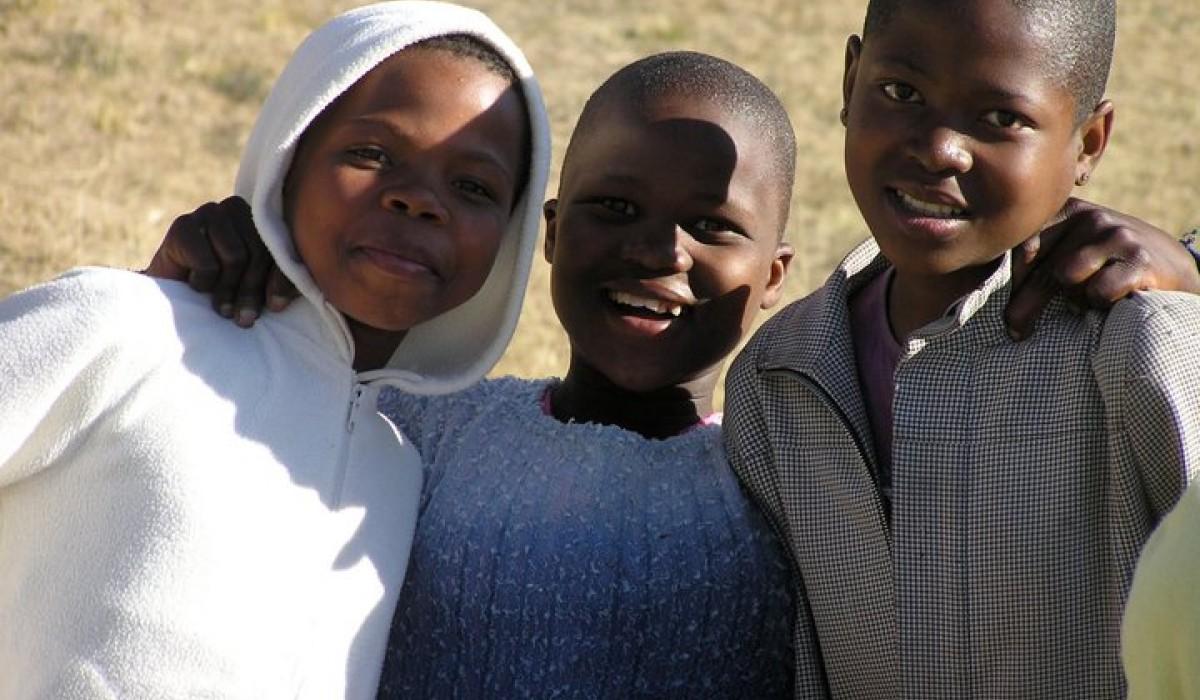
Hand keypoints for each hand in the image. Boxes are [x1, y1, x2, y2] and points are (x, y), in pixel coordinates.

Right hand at [143, 196, 295, 326]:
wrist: (174, 300)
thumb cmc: (226, 293)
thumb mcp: (260, 286)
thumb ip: (283, 277)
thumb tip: (298, 288)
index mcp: (263, 218)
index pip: (282, 247)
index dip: (282, 280)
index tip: (276, 307)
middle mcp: (237, 208)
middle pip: (259, 253)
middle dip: (252, 291)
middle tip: (244, 318)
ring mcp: (209, 212)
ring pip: (235, 257)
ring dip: (227, 290)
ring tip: (221, 306)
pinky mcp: (182, 225)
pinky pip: (207, 262)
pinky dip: (203, 283)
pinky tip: (196, 285)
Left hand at [1005, 197, 1199, 339]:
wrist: (1168, 262)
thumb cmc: (1102, 264)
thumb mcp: (1069, 254)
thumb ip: (1035, 267)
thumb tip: (999, 303)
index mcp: (1064, 211)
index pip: (1022, 247)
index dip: (1013, 279)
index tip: (1008, 301)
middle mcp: (1089, 217)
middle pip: (1041, 267)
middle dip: (1025, 305)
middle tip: (1016, 329)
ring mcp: (1116, 235)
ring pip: (1066, 278)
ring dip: (1072, 298)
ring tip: (1084, 298)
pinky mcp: (1138, 259)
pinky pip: (1098, 291)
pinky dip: (1099, 302)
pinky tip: (1111, 298)